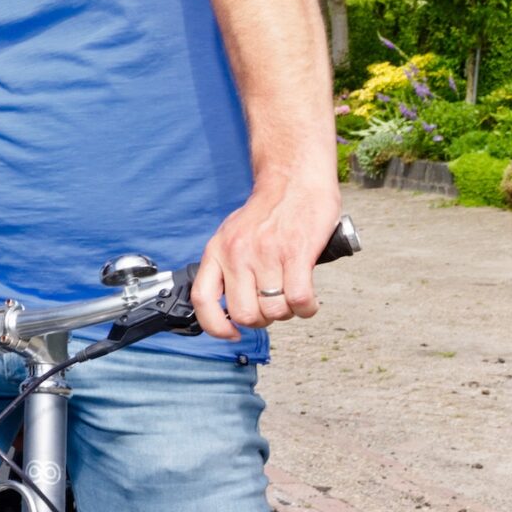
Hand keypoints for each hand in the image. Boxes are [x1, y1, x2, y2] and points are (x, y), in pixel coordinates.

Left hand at [190, 168, 340, 341]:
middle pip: (245, 315)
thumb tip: (231, 304)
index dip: (214, 326)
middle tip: (274, 307)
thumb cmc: (269, 210)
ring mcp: (266, 254)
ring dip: (288, 313)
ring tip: (293, 297)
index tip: (231, 333)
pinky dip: (307, 308)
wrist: (294, 178)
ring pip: (275, 311)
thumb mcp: (233, 234)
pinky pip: (299, 300)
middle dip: (263, 320)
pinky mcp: (296, 253)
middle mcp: (237, 254)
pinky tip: (309, 301)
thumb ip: (228, 265)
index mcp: (218, 250)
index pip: (202, 299)